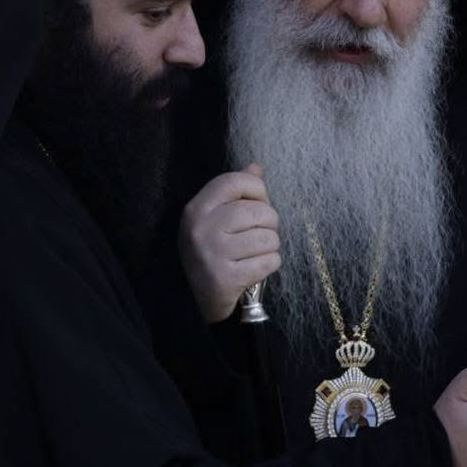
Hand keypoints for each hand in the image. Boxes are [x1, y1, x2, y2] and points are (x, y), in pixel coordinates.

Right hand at [178, 164, 280, 322]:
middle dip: (270, 222)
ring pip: (268, 237)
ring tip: (257, 252)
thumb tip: (256, 167)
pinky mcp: (226, 278)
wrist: (197, 299)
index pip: (234, 181)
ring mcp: (212, 254)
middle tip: (262, 233)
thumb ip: (235, 193)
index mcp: (196, 210)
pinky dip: (270, 264)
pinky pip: (270, 261)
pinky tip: (256, 268)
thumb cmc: (212, 252)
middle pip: (258, 211)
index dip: (257, 188)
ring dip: (271, 246)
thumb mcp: (215, 219)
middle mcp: (201, 229)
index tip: (260, 202)